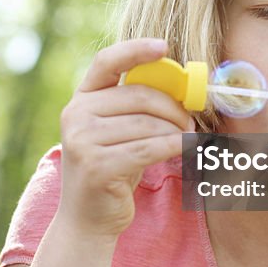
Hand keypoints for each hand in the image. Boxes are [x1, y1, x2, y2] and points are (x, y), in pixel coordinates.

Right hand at [59, 38, 192, 237]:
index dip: (136, 50)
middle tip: (192, 120)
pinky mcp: (97, 165)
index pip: (106, 62)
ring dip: (177, 130)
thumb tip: (182, 86)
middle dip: (173, 106)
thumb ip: (135, 107)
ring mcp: (82, 140)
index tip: (164, 46)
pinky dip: (175, 146)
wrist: (87, 220)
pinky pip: (149, 148)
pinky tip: (186, 148)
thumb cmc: (111, 170)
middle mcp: (76, 115)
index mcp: (81, 99)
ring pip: (148, 124)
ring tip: (188, 138)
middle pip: (139, 95)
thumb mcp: (115, 132)